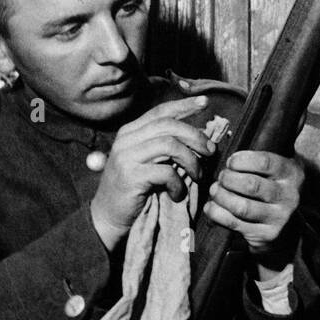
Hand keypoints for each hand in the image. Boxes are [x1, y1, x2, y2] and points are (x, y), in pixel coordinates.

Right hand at [90, 96, 216, 249]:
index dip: (184, 105)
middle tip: (211, 151)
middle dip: (196, 136)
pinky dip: (178, 183)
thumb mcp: (148, 161)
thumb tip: (201, 134)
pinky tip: (178, 193)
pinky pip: (166, 172)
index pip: (161, 111)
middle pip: (169, 126)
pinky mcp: (130, 176)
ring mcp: (126, 157)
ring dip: (191, 160)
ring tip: (197, 175)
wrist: (108, 217)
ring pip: (170, 145)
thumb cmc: (135, 189)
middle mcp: (126, 140)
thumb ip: (165, 145)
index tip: (206, 102)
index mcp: (130, 131)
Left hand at [203, 150, 303, 260]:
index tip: (231, 162)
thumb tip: (269, 120)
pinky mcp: (266, 235)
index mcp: (293, 173)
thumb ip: (274, 146)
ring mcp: (279, 218)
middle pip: (250, 185)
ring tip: (214, 190)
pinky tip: (211, 207)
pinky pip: (234, 223)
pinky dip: (217, 213)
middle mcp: (290, 196)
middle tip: (221, 177)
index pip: (265, 162)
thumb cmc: (276, 188)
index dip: (241, 160)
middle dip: (228, 179)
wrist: (288, 228)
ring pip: (241, 206)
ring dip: (221, 197)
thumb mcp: (282, 166)